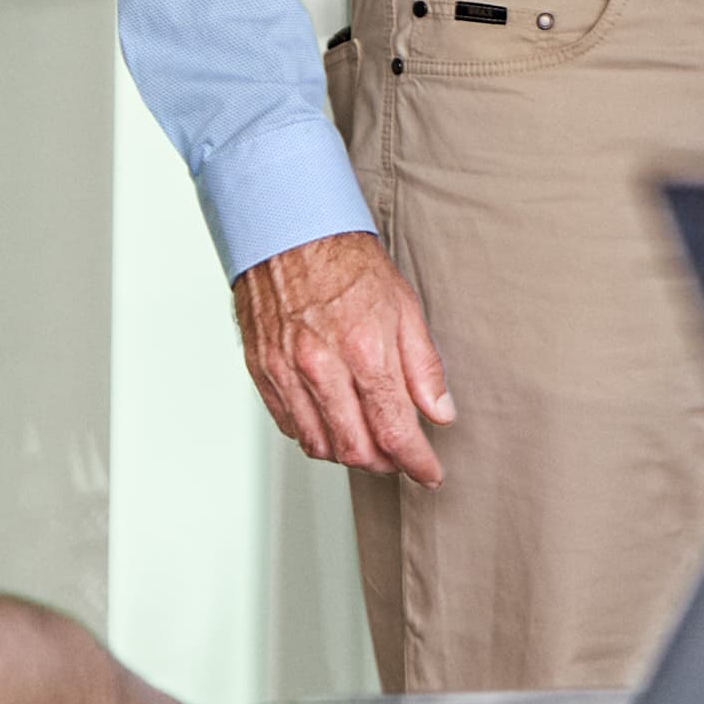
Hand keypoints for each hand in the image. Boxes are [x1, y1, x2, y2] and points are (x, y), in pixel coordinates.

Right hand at [235, 230, 454, 485]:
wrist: (289, 230)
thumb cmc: (346, 260)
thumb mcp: (404, 305)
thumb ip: (423, 366)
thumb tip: (441, 412)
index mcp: (365, 349)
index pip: (395, 430)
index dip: (417, 462)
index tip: (429, 473)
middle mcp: (321, 367)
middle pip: (355, 449)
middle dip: (385, 464)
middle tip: (403, 458)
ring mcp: (286, 372)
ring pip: (319, 445)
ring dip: (349, 454)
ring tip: (371, 443)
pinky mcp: (262, 371)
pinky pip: (289, 425)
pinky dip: (315, 436)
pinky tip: (333, 424)